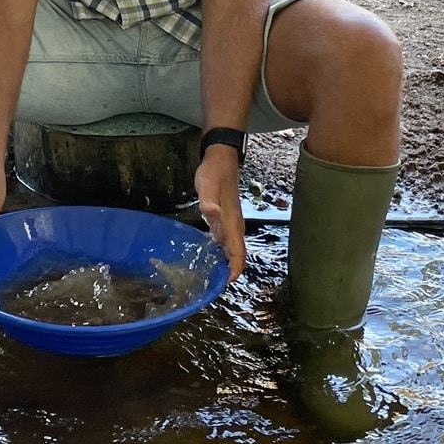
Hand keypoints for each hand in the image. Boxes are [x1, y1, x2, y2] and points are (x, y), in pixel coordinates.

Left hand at [194, 148, 245, 280]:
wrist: (222, 158)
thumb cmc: (214, 172)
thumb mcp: (206, 185)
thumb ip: (208, 200)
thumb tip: (211, 213)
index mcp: (231, 222)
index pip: (237, 252)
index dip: (234, 270)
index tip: (224, 283)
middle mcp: (234, 225)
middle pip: (237, 254)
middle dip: (230, 271)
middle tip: (214, 285)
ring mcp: (232, 222)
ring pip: (233, 248)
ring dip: (227, 263)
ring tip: (212, 276)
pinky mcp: (226, 218)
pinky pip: (227, 241)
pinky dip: (222, 252)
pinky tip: (211, 255)